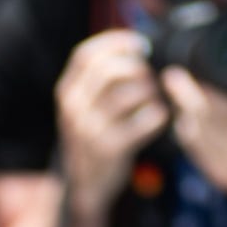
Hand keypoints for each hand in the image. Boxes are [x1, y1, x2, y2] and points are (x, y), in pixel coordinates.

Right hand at [56, 26, 168, 214]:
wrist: (85, 184)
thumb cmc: (93, 136)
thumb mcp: (83, 105)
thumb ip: (99, 78)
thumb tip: (135, 45)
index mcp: (66, 92)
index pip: (86, 55)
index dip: (115, 42)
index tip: (139, 44)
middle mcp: (74, 109)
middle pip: (109, 70)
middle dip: (136, 67)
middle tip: (148, 76)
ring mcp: (90, 130)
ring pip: (128, 94)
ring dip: (149, 91)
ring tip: (154, 98)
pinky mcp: (110, 149)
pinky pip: (144, 121)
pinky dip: (157, 115)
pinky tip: (159, 117)